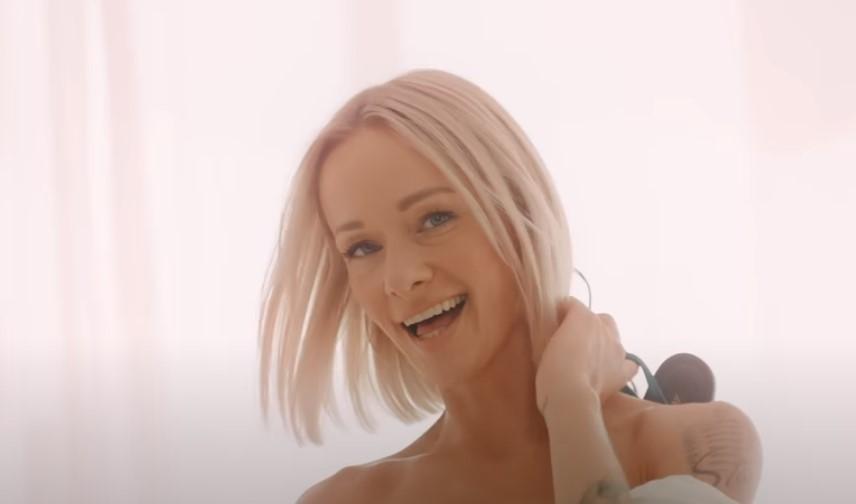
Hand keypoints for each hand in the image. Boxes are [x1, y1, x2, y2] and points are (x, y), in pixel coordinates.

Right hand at [535, 296, 638, 414]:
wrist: (570, 394)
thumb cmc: (551, 368)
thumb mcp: (545, 344)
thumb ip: (555, 333)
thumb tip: (559, 333)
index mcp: (583, 317)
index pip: (572, 304)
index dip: (562, 313)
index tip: (553, 324)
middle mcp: (605, 328)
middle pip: (600, 318)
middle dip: (589, 324)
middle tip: (574, 340)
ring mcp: (618, 349)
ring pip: (614, 337)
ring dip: (604, 342)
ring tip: (590, 358)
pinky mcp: (624, 371)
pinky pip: (628, 363)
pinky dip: (620, 364)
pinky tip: (610, 371)